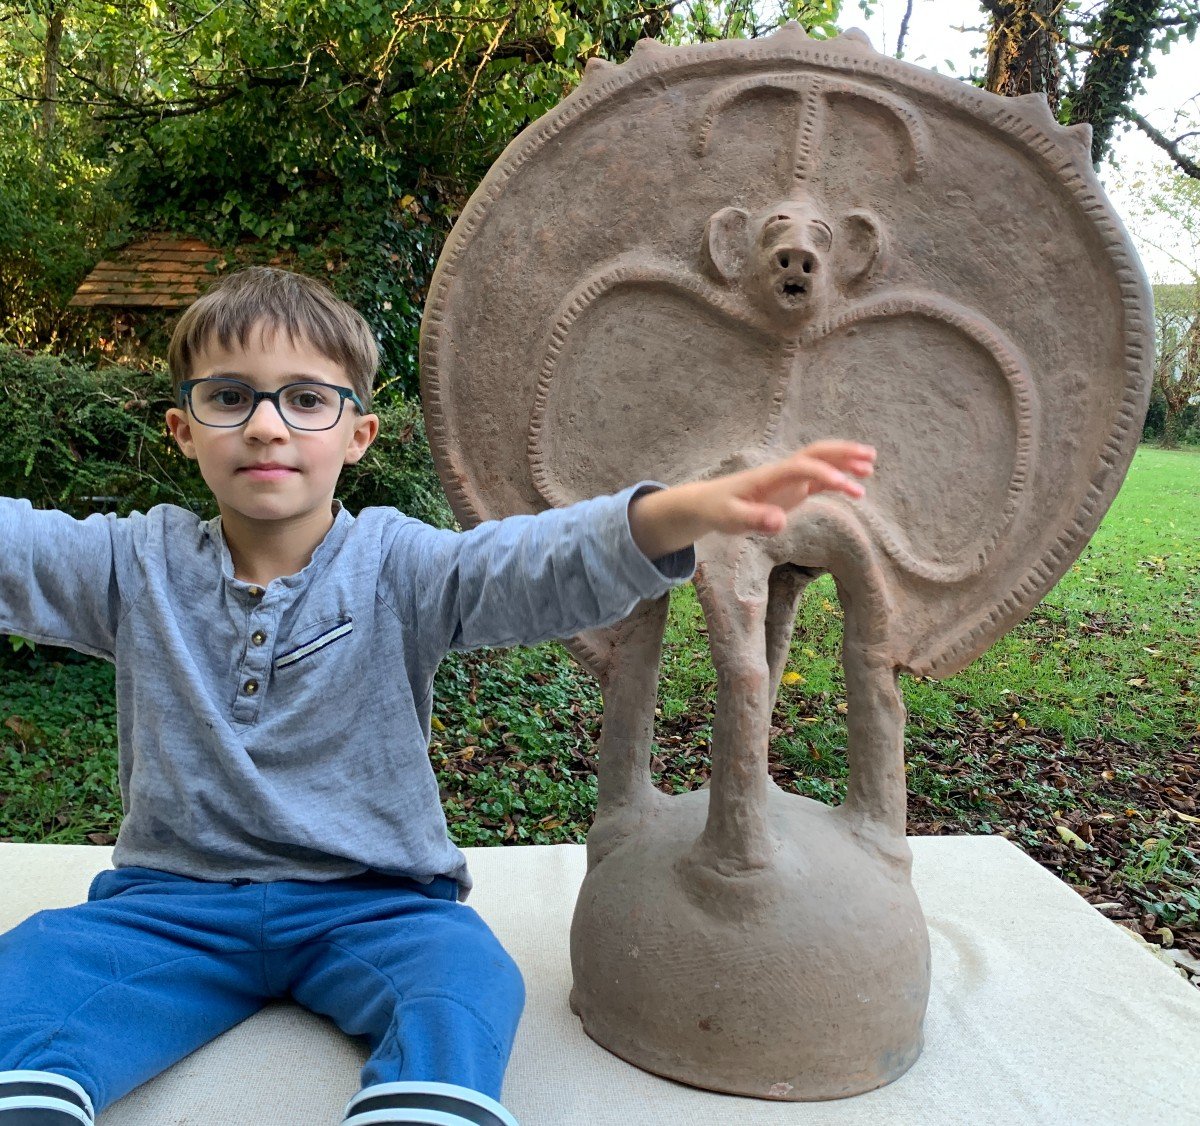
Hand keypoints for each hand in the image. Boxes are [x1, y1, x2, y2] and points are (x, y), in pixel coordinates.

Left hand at [698, 440, 875, 536]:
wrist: (708, 503)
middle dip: (842, 453)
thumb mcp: (731, 518)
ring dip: (845, 463)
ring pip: (821, 464)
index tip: (843, 485)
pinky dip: (837, 480)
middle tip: (870, 457)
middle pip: (816, 454)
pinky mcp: (791, 490)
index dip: (822, 472)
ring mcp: (788, 480)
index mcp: (769, 476)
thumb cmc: (719, 509)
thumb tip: (780, 522)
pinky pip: (818, 481)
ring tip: (871, 467)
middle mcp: (783, 473)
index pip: (801, 467)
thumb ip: (755, 520)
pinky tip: (855, 487)